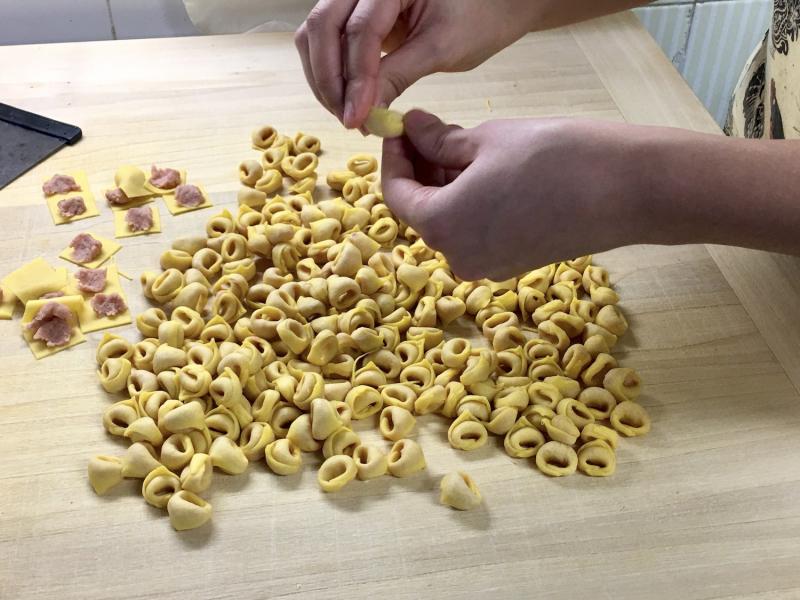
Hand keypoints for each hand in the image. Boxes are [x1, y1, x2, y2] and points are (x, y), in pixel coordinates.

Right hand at [295, 0, 538, 127]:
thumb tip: (364, 112)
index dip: (354, 79)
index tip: (356, 118)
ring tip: (349, 114)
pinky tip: (349, 100)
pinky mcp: (355, 13)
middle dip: (329, 79)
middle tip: (348, 119)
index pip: (359, 30)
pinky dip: (332, 71)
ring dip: (324, 77)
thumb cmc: (478, 16)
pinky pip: (327, 40)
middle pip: (321, 26)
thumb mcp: (440, 48)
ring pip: (315, 33)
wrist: (493, 3)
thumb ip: (398, 75)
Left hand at [383, 111, 651, 279]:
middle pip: (421, 210)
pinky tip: (486, 172)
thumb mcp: (488, 139)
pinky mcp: (512, 264)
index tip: (401, 128)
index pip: (395, 194)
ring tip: (463, 145)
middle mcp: (458, 256)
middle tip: (432, 129)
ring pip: (449, 221)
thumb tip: (412, 128)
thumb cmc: (555, 157)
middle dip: (421, 170)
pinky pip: (474, 232)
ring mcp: (486, 266)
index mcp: (441, 226)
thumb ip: (439, 140)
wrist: (626, 191)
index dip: (394, 157)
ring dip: (446, 186)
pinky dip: (469, 204)